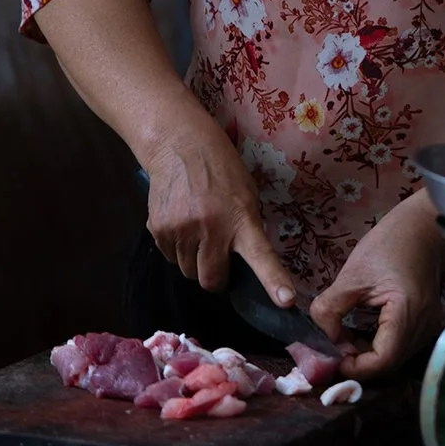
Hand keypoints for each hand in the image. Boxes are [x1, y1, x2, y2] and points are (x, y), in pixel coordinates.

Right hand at [141, 118, 296, 302]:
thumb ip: (247, 228)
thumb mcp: (247, 194)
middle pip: (210, 281)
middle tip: (218, 257)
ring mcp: (181, 231)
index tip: (286, 301)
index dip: (273, 281)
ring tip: (197, 231)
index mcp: (241, 219)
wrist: (179, 144)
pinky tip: (181, 224)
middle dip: (216, 277)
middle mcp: (211, 229)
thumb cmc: (221, 169)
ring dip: (194, 261)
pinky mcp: (158, 230)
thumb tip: (241, 262)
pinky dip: (177, 249)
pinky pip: (170, 257)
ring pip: (187, 271)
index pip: (261, 256)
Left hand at [309, 193, 444, 380]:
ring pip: (394, 359)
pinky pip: (399, 347)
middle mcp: (423, 327)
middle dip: (357, 364)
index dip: (355, 367)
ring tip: (341, 341)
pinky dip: (377, 347)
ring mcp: (428, 328)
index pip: (382, 361)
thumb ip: (331, 310)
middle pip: (389, 365)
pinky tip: (359, 334)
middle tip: (331, 351)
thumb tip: (321, 340)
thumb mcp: (352, 276)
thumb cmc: (389, 245)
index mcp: (407, 313)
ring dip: (366, 356)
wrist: (422, 229)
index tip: (331, 358)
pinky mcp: (424, 325)